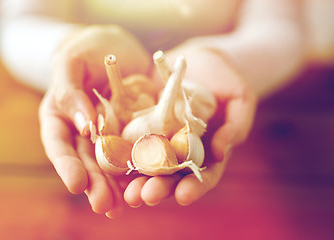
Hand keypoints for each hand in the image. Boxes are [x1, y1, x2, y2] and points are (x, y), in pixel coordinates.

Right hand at [39, 25, 150, 216]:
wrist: (118, 49)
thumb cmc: (87, 49)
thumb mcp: (72, 60)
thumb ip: (70, 91)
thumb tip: (84, 127)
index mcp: (61, 118)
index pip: (59, 145)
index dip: (67, 166)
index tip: (77, 184)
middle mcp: (84, 133)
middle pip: (87, 162)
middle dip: (95, 185)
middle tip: (103, 205)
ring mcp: (110, 134)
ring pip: (112, 165)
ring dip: (116, 187)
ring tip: (121, 206)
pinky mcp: (134, 132)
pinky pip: (138, 152)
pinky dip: (140, 170)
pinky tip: (145, 186)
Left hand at [123, 41, 257, 206]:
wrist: (200, 60)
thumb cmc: (227, 81)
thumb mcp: (240, 100)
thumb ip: (235, 126)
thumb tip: (220, 153)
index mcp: (206, 151)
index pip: (202, 175)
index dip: (194, 187)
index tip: (183, 196)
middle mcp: (180, 151)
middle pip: (170, 176)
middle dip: (158, 188)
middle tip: (144, 196)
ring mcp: (159, 138)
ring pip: (146, 164)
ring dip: (135, 179)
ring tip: (125, 190)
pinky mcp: (141, 124)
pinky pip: (129, 139)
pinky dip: (120, 152)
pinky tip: (109, 161)